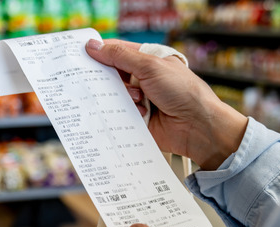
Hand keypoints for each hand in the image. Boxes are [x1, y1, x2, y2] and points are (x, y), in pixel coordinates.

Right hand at [86, 39, 248, 169]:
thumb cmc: (183, 91)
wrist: (198, 126)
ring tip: (139, 99)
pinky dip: (122, 114)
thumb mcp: (150, 66)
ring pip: (114, 96)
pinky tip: (136, 113)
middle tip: (98, 79)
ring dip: (121, 97)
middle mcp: (143, 79)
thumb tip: (94, 46)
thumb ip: (120, 56)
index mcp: (148, 60)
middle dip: (106, 78)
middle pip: (112, 75)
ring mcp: (140, 100)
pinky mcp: (137, 119)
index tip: (82, 54)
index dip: (100, 52)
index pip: (118, 52)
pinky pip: (119, 115)